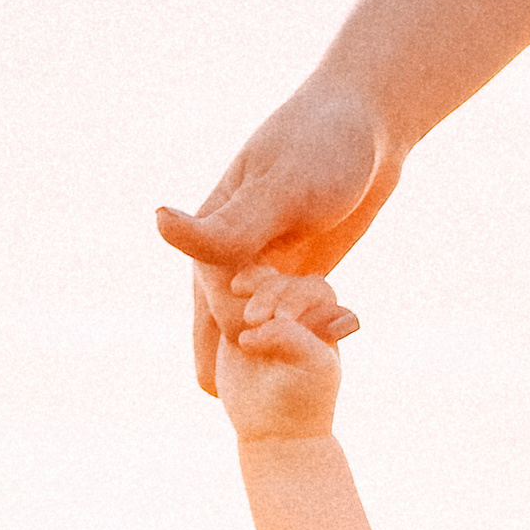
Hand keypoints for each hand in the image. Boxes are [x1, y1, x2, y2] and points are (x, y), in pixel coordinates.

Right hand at [157, 74, 391, 394]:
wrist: (371, 125)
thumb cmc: (323, 145)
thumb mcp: (280, 189)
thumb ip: (226, 224)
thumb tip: (157, 223)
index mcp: (215, 228)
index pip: (215, 297)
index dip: (240, 323)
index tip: (267, 336)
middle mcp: (234, 248)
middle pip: (227, 319)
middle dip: (243, 354)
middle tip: (245, 404)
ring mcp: (268, 259)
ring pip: (257, 320)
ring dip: (268, 352)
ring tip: (275, 402)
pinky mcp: (300, 265)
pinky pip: (294, 311)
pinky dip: (302, 334)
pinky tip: (313, 361)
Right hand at [208, 269, 358, 444]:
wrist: (272, 430)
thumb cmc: (300, 399)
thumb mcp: (312, 366)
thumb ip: (293, 335)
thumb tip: (254, 324)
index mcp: (326, 323)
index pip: (315, 289)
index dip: (295, 295)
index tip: (281, 319)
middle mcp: (301, 316)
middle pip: (285, 283)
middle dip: (269, 294)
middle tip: (253, 319)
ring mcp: (271, 318)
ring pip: (263, 282)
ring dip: (253, 287)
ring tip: (245, 316)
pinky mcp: (243, 324)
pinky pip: (239, 294)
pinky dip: (235, 290)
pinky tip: (231, 292)